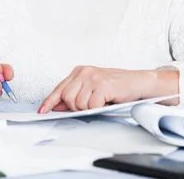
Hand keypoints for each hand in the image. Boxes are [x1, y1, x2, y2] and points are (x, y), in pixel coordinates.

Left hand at [38, 66, 156, 113]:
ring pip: (78, 104)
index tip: (43, 110)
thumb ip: (76, 95)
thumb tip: (58, 106)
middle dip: (77, 107)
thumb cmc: (119, 87)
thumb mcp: (93, 89)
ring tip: (102, 102)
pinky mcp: (102, 85)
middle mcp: (84, 72)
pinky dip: (99, 109)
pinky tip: (107, 102)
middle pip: (67, 98)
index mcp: (80, 71)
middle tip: (92, 105)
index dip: (50, 101)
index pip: (60, 88)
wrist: (140, 82)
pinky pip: (91, 106)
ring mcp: (93, 77)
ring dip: (90, 108)